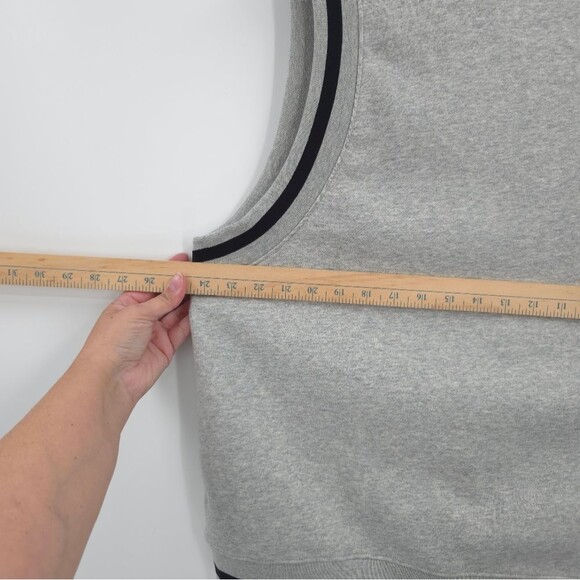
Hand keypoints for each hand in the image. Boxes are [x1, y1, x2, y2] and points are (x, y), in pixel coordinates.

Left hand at [76, 252, 190, 404]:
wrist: (111, 379)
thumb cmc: (110, 345)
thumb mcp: (137, 312)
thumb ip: (163, 298)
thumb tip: (178, 281)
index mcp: (128, 304)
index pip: (152, 284)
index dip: (167, 273)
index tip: (184, 262)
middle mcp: (141, 317)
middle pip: (165, 297)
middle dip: (181, 286)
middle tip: (199, 275)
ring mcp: (154, 332)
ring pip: (176, 312)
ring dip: (189, 302)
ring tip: (204, 288)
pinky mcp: (165, 347)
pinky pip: (182, 330)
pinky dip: (192, 320)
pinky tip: (200, 309)